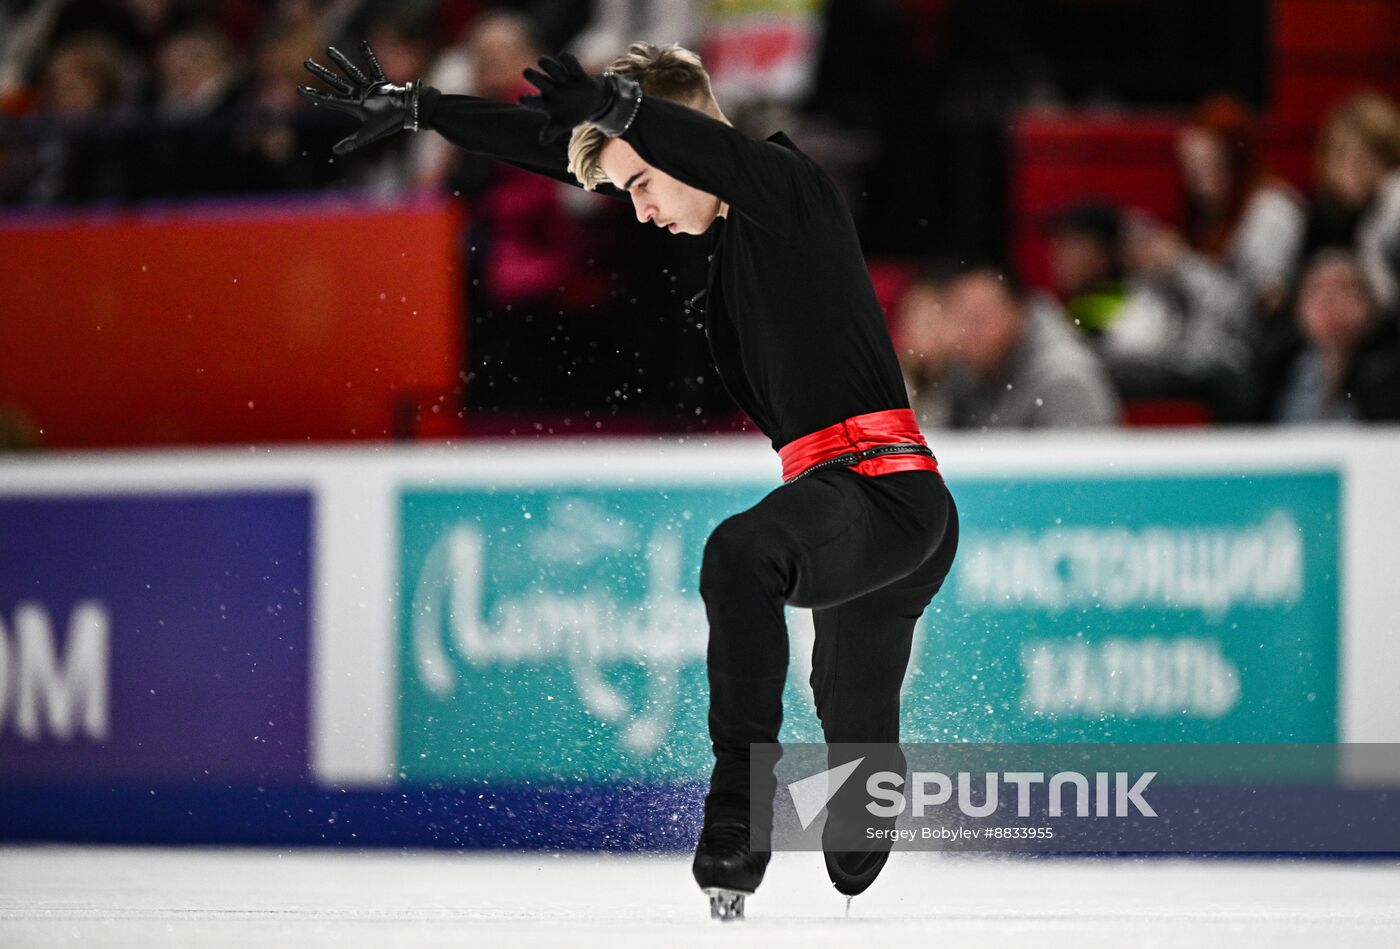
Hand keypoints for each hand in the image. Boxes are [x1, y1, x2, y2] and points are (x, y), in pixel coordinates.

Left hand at [298, 41, 420, 155]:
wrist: (408, 115)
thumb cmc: (389, 123)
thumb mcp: (367, 135)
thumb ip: (352, 142)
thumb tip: (334, 151)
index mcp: (354, 106)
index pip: (330, 99)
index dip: (314, 95)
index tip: (300, 90)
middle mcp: (358, 94)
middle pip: (335, 81)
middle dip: (321, 73)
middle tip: (306, 63)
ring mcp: (369, 87)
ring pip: (351, 71)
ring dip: (340, 60)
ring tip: (328, 50)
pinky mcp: (380, 81)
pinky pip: (374, 66)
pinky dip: (369, 55)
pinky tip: (362, 44)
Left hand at [519, 52, 615, 143]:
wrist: (590, 101)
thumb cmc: (570, 114)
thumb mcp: (562, 125)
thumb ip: (552, 131)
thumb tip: (542, 140)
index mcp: (546, 102)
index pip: (534, 102)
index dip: (528, 101)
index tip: (521, 99)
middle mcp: (551, 88)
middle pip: (540, 81)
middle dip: (534, 77)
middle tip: (525, 72)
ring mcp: (563, 79)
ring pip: (552, 68)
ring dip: (549, 66)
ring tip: (542, 62)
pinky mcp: (576, 73)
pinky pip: (571, 63)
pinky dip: (568, 60)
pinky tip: (564, 58)